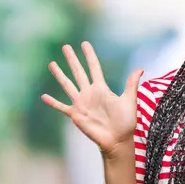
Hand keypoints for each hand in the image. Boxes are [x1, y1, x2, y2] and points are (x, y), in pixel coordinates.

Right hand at [41, 42, 143, 156]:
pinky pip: (62, 107)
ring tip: (51, 64)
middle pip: (78, 72)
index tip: (84, 44)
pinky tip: (44, 96)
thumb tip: (140, 69)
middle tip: (65, 46)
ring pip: (67, 85)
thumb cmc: (126, 121)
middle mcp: (90, 93)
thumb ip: (131, 84)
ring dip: (59, 75)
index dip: (89, 56)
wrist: (118, 139)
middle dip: (72, 59)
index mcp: (102, 88)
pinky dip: (53, 102)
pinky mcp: (76, 115)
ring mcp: (81, 103)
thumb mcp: (129, 100)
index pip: (94, 68)